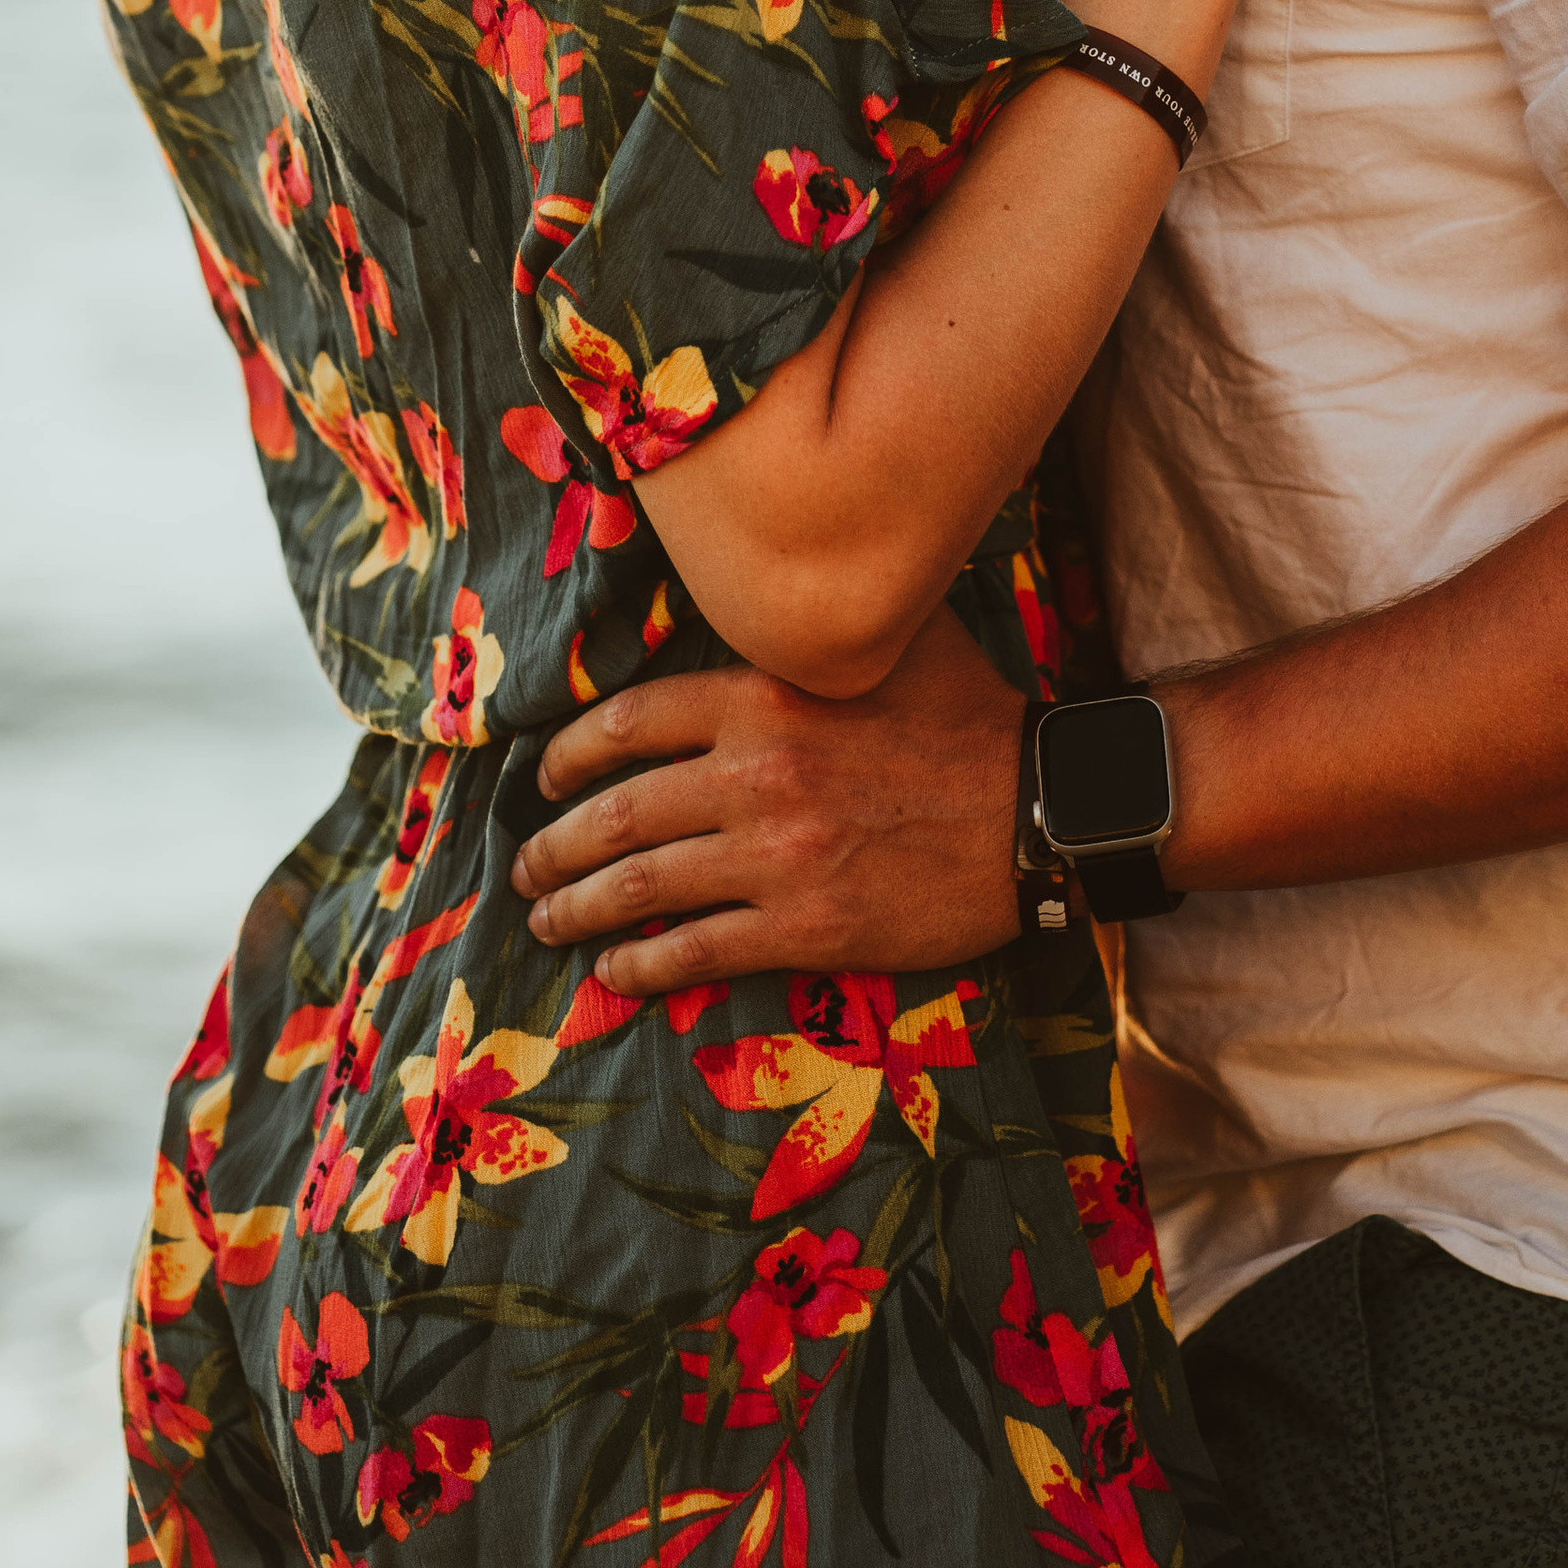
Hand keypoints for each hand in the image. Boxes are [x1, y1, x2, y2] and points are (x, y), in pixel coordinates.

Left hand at [510, 606, 1023, 987]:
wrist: (1040, 806)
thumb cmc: (967, 716)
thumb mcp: (889, 639)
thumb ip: (813, 629)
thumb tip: (767, 594)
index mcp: (765, 696)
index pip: (629, 723)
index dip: (569, 756)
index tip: (545, 779)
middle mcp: (756, 772)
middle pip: (617, 812)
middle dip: (555, 844)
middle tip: (528, 864)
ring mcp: (777, 854)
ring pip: (641, 885)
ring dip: (579, 908)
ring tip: (549, 919)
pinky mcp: (807, 926)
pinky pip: (695, 949)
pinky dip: (641, 965)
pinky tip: (616, 973)